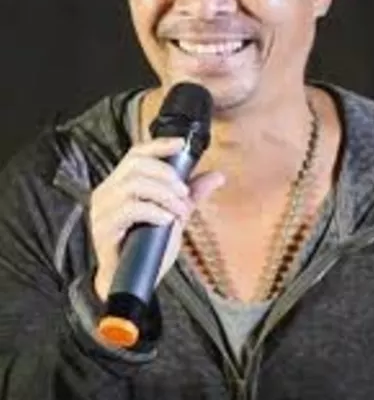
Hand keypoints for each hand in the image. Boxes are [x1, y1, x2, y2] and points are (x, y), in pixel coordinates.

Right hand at [90, 137, 224, 300]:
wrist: (131, 282)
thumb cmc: (147, 247)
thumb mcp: (174, 215)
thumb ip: (191, 194)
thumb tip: (217, 175)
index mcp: (120, 184)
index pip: (136, 153)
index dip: (159, 145)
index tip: (182, 145)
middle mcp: (107, 191)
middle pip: (136, 165)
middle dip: (166, 174)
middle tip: (184, 193)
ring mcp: (102, 209)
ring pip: (134, 184)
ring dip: (164, 194)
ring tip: (179, 210)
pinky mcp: (102, 227)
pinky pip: (129, 208)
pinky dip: (153, 211)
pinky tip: (166, 220)